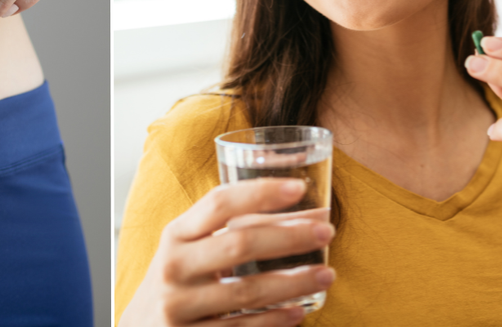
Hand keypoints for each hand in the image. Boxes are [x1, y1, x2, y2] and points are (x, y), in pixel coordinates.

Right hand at [119, 178, 335, 326]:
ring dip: (293, 282)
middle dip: (288, 235)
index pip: (218, 203)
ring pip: (247, 290)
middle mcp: (174, 266)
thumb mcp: (189, 249)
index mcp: (176, 234)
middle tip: (326, 231)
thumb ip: (229, 230)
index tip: (299, 188)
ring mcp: (180, 305)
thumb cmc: (178, 279)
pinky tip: (300, 310)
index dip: (260, 192)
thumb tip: (303, 214)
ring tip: (327, 274)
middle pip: (239, 243)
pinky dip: (275, 320)